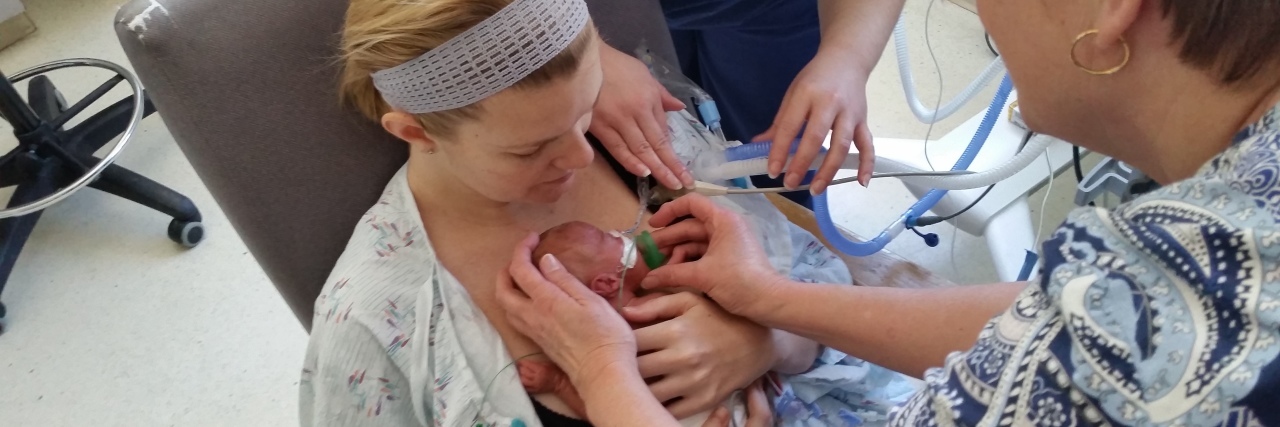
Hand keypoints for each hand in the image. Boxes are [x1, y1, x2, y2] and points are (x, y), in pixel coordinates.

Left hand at [497, 234, 637, 390]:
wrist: (603, 373)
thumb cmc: (605, 335)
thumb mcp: (590, 300)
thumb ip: (565, 279)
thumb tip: (545, 259)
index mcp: (546, 300)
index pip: (520, 269)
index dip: (521, 249)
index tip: (532, 238)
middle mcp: (533, 316)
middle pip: (502, 291)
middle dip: (505, 270)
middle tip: (521, 258)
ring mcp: (534, 332)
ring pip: (506, 307)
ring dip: (507, 288)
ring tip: (523, 277)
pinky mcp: (539, 343)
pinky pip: (516, 320)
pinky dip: (515, 304)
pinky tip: (531, 301)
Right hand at [592, 42, 693, 189]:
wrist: (584, 59)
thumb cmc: (616, 65)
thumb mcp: (644, 75)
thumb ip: (661, 95)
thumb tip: (679, 108)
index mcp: (648, 99)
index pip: (663, 131)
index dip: (673, 152)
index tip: (683, 168)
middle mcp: (636, 111)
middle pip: (656, 144)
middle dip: (671, 166)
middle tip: (683, 184)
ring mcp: (617, 120)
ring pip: (640, 149)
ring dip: (656, 168)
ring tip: (669, 183)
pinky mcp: (598, 126)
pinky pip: (617, 148)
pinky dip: (630, 161)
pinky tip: (642, 172)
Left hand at [621, 292, 774, 418]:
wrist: (758, 342)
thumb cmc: (719, 317)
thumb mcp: (690, 300)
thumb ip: (655, 304)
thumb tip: (624, 311)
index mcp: (675, 330)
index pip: (631, 340)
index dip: (619, 341)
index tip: (617, 341)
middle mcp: (682, 358)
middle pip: (635, 369)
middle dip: (623, 366)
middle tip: (620, 363)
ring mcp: (693, 383)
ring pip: (648, 393)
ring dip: (637, 387)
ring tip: (635, 379)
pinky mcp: (703, 401)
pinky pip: (669, 409)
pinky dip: (657, 403)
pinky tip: (653, 394)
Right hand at [641, 194, 785, 316]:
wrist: (769, 302)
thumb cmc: (739, 281)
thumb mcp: (702, 276)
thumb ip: (671, 273)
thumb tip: (646, 280)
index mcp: (723, 220)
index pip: (692, 203)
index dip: (669, 211)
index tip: (653, 226)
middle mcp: (725, 226)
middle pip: (690, 225)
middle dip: (669, 239)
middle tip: (647, 252)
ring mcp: (728, 242)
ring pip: (695, 242)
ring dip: (677, 253)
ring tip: (660, 269)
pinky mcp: (728, 257)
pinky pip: (703, 254)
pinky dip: (688, 262)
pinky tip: (674, 273)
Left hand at [757, 49, 875, 192]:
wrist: (847, 59)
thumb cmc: (816, 78)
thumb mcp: (793, 93)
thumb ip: (780, 122)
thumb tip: (759, 144)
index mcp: (807, 94)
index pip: (790, 126)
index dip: (780, 150)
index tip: (772, 171)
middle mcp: (830, 103)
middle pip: (816, 137)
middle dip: (802, 163)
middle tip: (790, 183)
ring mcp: (850, 113)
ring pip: (841, 145)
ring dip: (828, 170)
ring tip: (815, 189)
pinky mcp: (863, 120)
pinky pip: (867, 145)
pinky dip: (867, 164)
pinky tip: (861, 182)